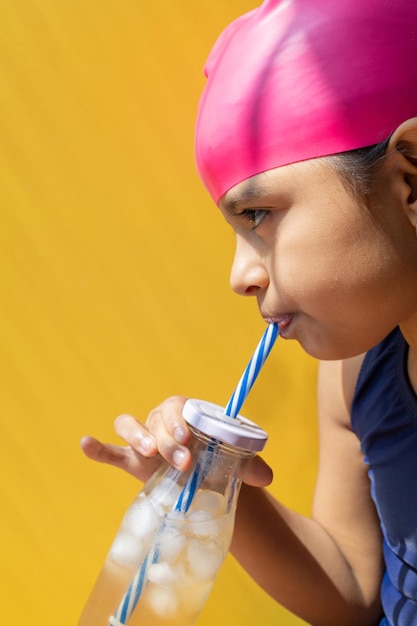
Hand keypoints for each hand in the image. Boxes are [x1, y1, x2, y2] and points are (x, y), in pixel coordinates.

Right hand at [80, 395, 272, 486]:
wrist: (204, 477)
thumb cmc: (217, 460)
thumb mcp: (234, 461)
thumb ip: (250, 466)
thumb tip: (268, 477)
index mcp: (184, 413)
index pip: (175, 407)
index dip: (178, 420)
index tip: (188, 437)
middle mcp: (160, 421)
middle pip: (155, 420)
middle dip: (168, 441)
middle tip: (184, 463)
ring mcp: (144, 440)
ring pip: (130, 426)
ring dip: (137, 436)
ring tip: (147, 453)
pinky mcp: (131, 461)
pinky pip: (112, 451)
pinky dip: (98, 448)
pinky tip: (86, 444)